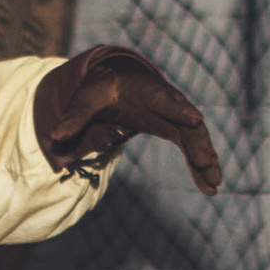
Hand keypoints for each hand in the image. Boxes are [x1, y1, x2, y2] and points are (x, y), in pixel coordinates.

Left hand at [45, 51, 219, 194]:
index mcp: (145, 90)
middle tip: (206, 164)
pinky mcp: (175, 130)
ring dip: (206, 160)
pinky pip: (192, 149)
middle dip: (199, 143)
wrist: (116, 81)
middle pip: (187, 123)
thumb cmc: (101, 88)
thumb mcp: (86, 98)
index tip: (194, 119)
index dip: (178, 109)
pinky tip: (209, 188)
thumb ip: (74, 116)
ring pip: (195, 138)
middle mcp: (167, 102)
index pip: (164, 99)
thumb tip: (55, 135)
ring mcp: (174, 117)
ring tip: (214, 184)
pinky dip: (200, 167)